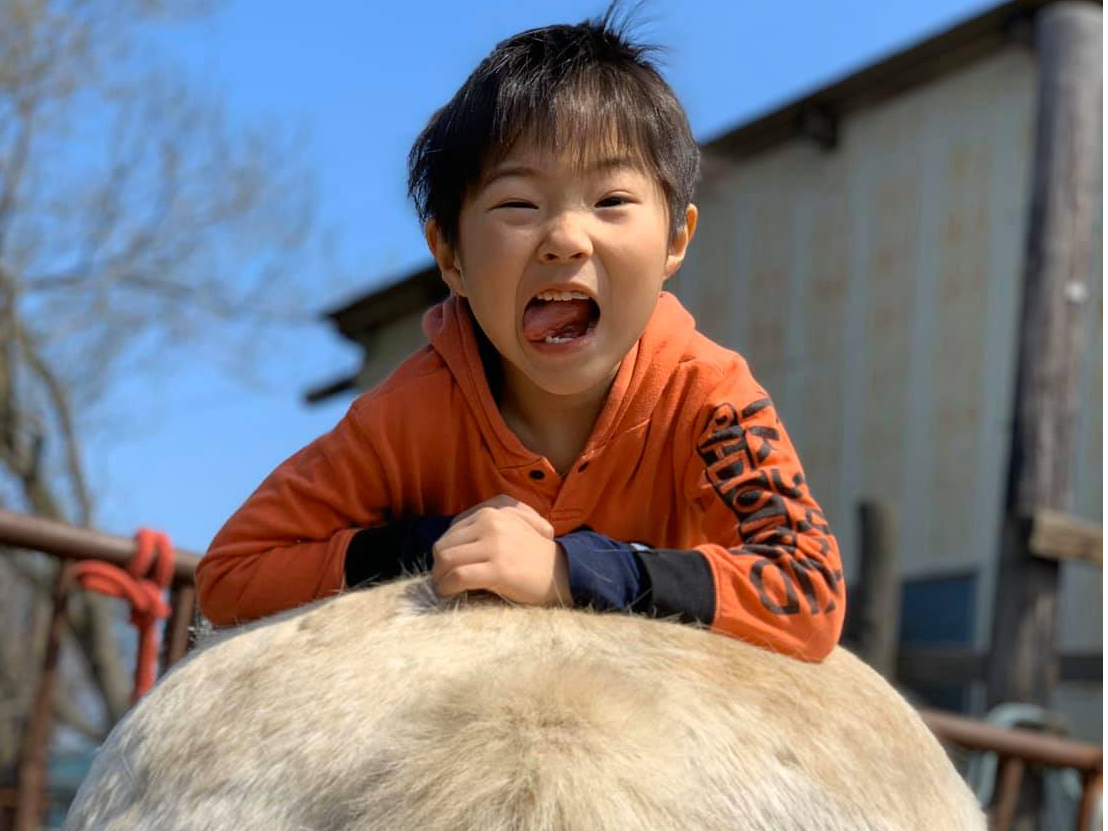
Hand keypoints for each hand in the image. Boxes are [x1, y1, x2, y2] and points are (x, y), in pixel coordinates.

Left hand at [431, 495, 569, 605]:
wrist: (564, 572)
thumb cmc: (534, 555)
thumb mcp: (511, 527)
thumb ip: (484, 527)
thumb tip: (448, 546)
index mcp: (492, 511)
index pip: (451, 531)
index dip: (444, 552)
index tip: (447, 568)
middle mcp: (491, 522)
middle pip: (444, 545)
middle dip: (438, 566)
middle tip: (442, 581)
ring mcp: (495, 544)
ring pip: (446, 559)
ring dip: (440, 578)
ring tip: (445, 589)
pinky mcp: (498, 568)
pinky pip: (459, 576)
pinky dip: (448, 587)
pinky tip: (450, 594)